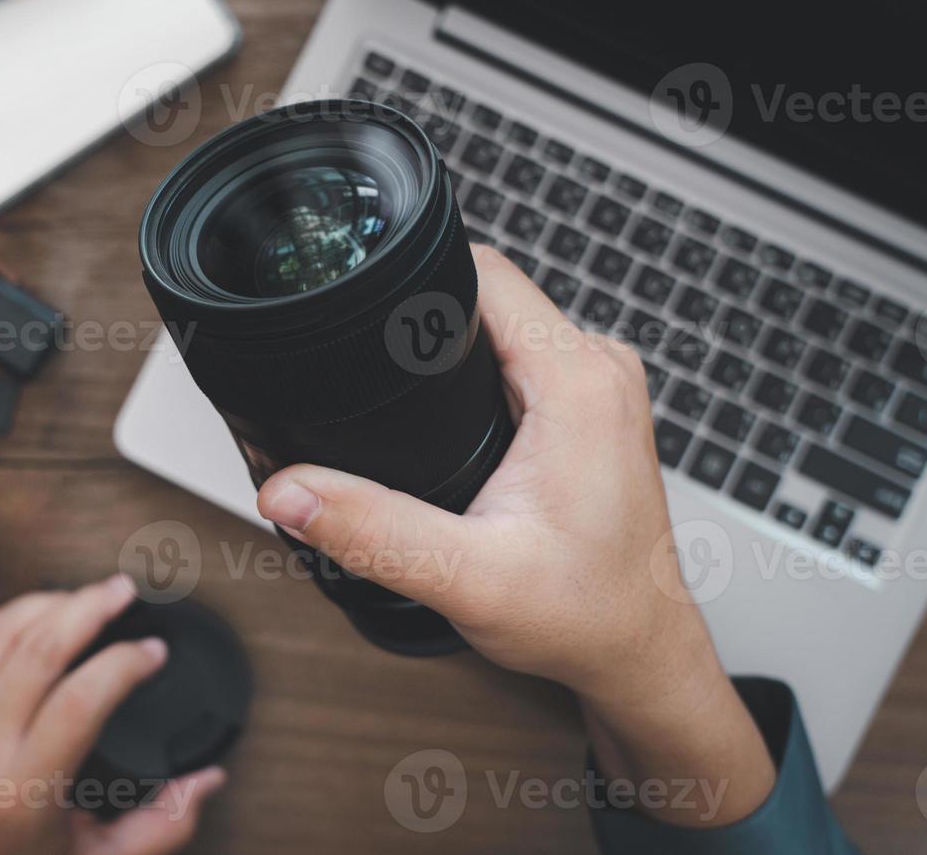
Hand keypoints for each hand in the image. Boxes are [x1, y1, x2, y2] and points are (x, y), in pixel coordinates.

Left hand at [0, 576, 225, 854]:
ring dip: (49, 600)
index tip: (152, 651)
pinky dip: (15, 617)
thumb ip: (158, 828)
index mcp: (20, 793)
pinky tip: (46, 613)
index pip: (78, 700)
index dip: (123, 663)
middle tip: (124, 591)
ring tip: (90, 593)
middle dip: (88, 606)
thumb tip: (206, 782)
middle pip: (36, 648)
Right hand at [257, 245, 773, 825]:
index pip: (484, 271)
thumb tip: (287, 492)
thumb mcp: (464, 578)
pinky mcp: (591, 405)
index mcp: (578, 383)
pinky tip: (448, 417)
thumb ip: (369, 530)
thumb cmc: (586, 617)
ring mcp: (599, 385)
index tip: (365, 315)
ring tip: (410, 405)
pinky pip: (520, 351)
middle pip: (486, 291)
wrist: (639, 655)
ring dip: (448, 347)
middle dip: (420, 319)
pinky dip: (474, 370)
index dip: (415, 278)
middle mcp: (599, 369)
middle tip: (376, 383)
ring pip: (502, 321)